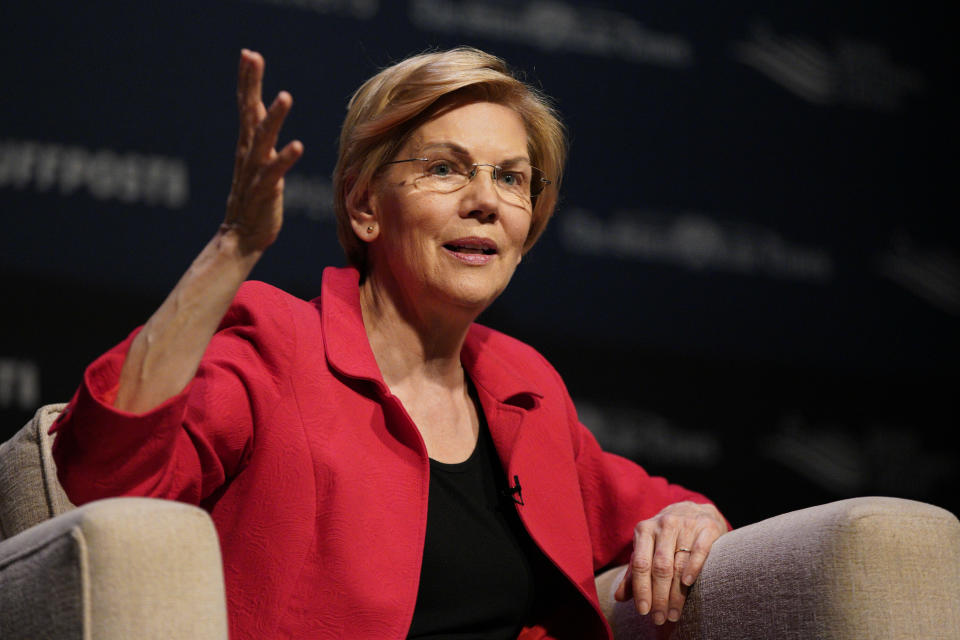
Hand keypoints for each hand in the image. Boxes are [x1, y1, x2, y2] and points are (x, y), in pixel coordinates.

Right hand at [223, 49, 303, 253]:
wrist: (241, 238)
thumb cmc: (254, 200)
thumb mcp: (257, 162)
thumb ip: (258, 136)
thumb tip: (259, 109)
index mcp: (248, 146)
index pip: (247, 106)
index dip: (248, 81)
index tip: (249, 54)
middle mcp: (248, 154)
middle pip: (249, 112)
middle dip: (251, 84)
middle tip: (252, 57)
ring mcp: (255, 172)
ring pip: (263, 139)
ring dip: (274, 117)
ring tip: (286, 96)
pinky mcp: (265, 192)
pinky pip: (275, 172)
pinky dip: (284, 158)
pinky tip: (297, 145)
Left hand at [614, 501, 726, 625]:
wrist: (693, 510)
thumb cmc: (665, 537)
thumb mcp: (647, 549)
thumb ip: (634, 573)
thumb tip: (619, 597)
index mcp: (644, 530)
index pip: (640, 564)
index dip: (641, 589)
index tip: (643, 611)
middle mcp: (663, 525)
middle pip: (660, 567)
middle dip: (659, 596)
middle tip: (660, 618)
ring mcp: (685, 525)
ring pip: (678, 563)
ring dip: (676, 593)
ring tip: (674, 613)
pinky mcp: (706, 528)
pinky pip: (699, 550)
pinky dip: (693, 568)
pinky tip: (688, 584)